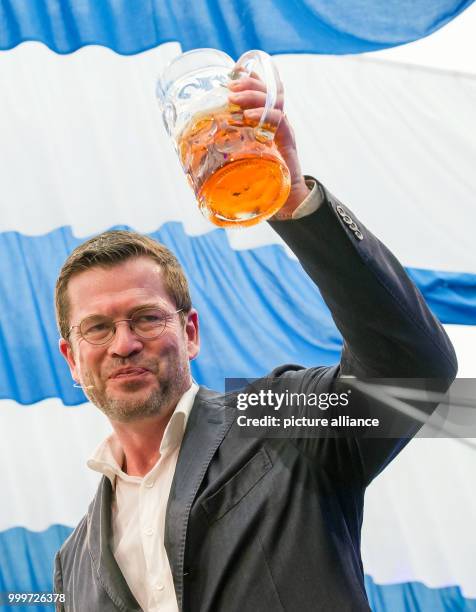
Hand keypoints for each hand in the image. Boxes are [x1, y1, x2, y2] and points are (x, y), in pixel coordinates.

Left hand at [228, 74, 310, 216]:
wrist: (288, 201)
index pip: (265, 90)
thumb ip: (227, 153)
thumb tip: (191, 156)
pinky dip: (263, 115)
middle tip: (229, 86)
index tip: (232, 74)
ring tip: (234, 98)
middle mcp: (278, 122)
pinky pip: (279, 121)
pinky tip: (248, 117)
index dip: (251, 78)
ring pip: (274, 101)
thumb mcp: (242, 161)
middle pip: (269, 90)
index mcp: (269, 121)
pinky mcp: (288, 142)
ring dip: (252, 96)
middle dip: (248, 83)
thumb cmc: (262, 181)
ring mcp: (285, 130)